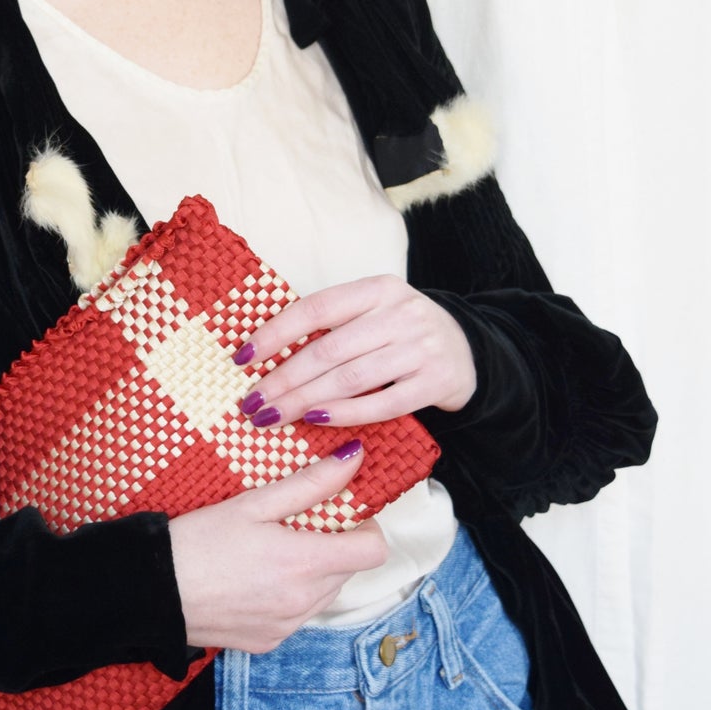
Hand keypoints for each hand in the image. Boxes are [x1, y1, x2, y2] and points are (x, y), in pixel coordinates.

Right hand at [168, 441, 390, 650]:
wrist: (151, 592)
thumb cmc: (198, 541)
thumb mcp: (253, 504)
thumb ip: (310, 484)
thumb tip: (353, 460)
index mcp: (305, 563)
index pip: (373, 551)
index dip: (367, 527)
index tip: (344, 514)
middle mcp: (304, 602)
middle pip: (349, 571)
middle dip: (335, 546)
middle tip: (297, 525)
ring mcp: (287, 627)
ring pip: (325, 594)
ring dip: (313, 572)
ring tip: (272, 553)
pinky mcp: (269, 642)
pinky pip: (297, 616)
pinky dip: (289, 597)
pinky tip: (255, 580)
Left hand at [231, 274, 476, 428]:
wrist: (468, 352)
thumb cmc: (402, 335)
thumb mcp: (373, 314)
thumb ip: (332, 326)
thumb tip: (262, 353)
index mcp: (378, 289)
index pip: (316, 307)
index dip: (275, 332)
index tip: (242, 357)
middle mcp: (401, 313)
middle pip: (329, 349)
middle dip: (283, 379)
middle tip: (252, 403)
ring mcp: (421, 348)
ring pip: (351, 378)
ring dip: (305, 401)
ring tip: (274, 417)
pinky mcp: (436, 382)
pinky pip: (382, 404)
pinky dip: (345, 414)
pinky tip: (317, 421)